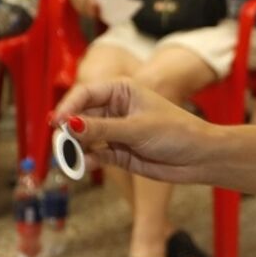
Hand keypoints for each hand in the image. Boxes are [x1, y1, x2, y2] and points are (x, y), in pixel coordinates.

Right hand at [53, 79, 219, 183]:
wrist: (199, 158)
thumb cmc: (175, 132)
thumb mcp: (136, 128)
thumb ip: (101, 128)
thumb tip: (69, 125)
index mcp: (121, 91)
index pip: (85, 94)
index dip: (67, 107)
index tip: (56, 122)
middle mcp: (114, 109)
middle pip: (80, 117)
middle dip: (68, 131)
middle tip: (60, 145)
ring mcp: (115, 131)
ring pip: (84, 138)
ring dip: (75, 148)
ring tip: (70, 159)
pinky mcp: (118, 152)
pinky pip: (94, 155)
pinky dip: (87, 160)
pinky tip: (86, 165)